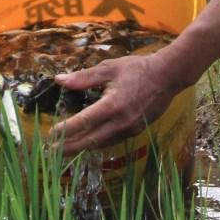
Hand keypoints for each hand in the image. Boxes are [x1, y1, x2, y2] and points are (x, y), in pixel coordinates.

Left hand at [49, 51, 180, 155]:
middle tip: (51, 151)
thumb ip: (83, 77)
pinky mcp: (135, 131)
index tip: (51, 134)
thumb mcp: (109, 68)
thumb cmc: (137, 69)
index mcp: (112, 105)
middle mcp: (121, 121)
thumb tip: (59, 80)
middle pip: (90, 140)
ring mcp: (130, 128)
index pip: (83, 121)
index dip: (65, 129)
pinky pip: (112, 141)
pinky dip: (97, 143)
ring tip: (65, 149)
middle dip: (69, 147)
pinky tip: (87, 142)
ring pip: (101, 144)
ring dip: (82, 147)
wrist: (168, 76)